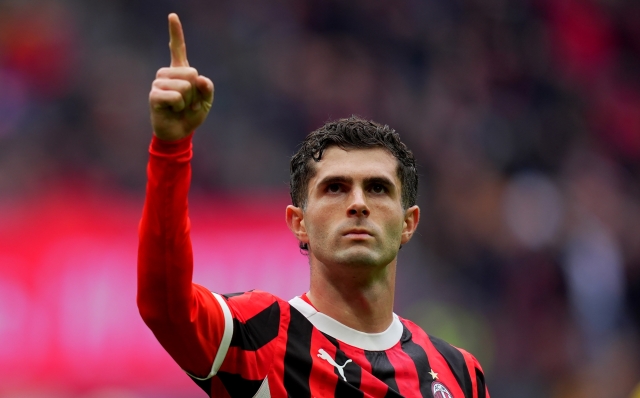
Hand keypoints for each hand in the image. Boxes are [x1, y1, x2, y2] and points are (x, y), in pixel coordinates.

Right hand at [149, 13, 213, 140]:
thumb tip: (200, 78)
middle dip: (196, 92)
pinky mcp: (154, 95)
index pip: (177, 49)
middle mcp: (167, 73)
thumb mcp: (206, 102)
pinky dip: (179, 107)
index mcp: (180, 71)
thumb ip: (208, 88)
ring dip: (188, 101)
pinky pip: (176, 97)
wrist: (179, 134)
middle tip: (188, 102)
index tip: (172, 15)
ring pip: (185, 86)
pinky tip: (172, 110)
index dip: (175, 32)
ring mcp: (158, 83)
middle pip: (192, 73)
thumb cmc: (191, 115)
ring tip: (180, 107)